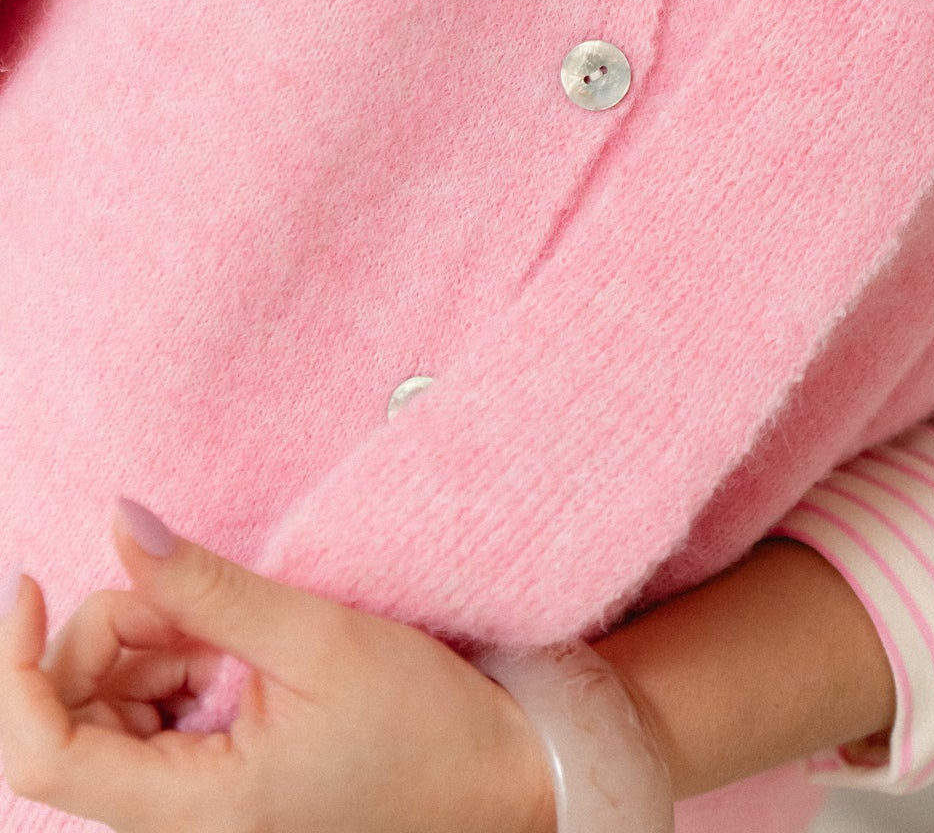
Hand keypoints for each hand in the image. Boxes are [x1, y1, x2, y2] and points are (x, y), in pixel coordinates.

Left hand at [0, 501, 556, 832]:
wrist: (495, 782)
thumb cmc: (423, 723)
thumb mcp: (315, 636)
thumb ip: (206, 586)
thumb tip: (118, 521)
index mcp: (196, 811)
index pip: (42, 752)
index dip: (13, 665)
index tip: (31, 581)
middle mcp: (179, 829)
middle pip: (68, 723)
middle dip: (106, 639)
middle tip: (192, 602)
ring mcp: (191, 816)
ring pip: (103, 718)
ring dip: (145, 652)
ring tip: (232, 636)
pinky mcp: (208, 796)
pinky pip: (144, 726)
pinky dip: (169, 672)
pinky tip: (231, 659)